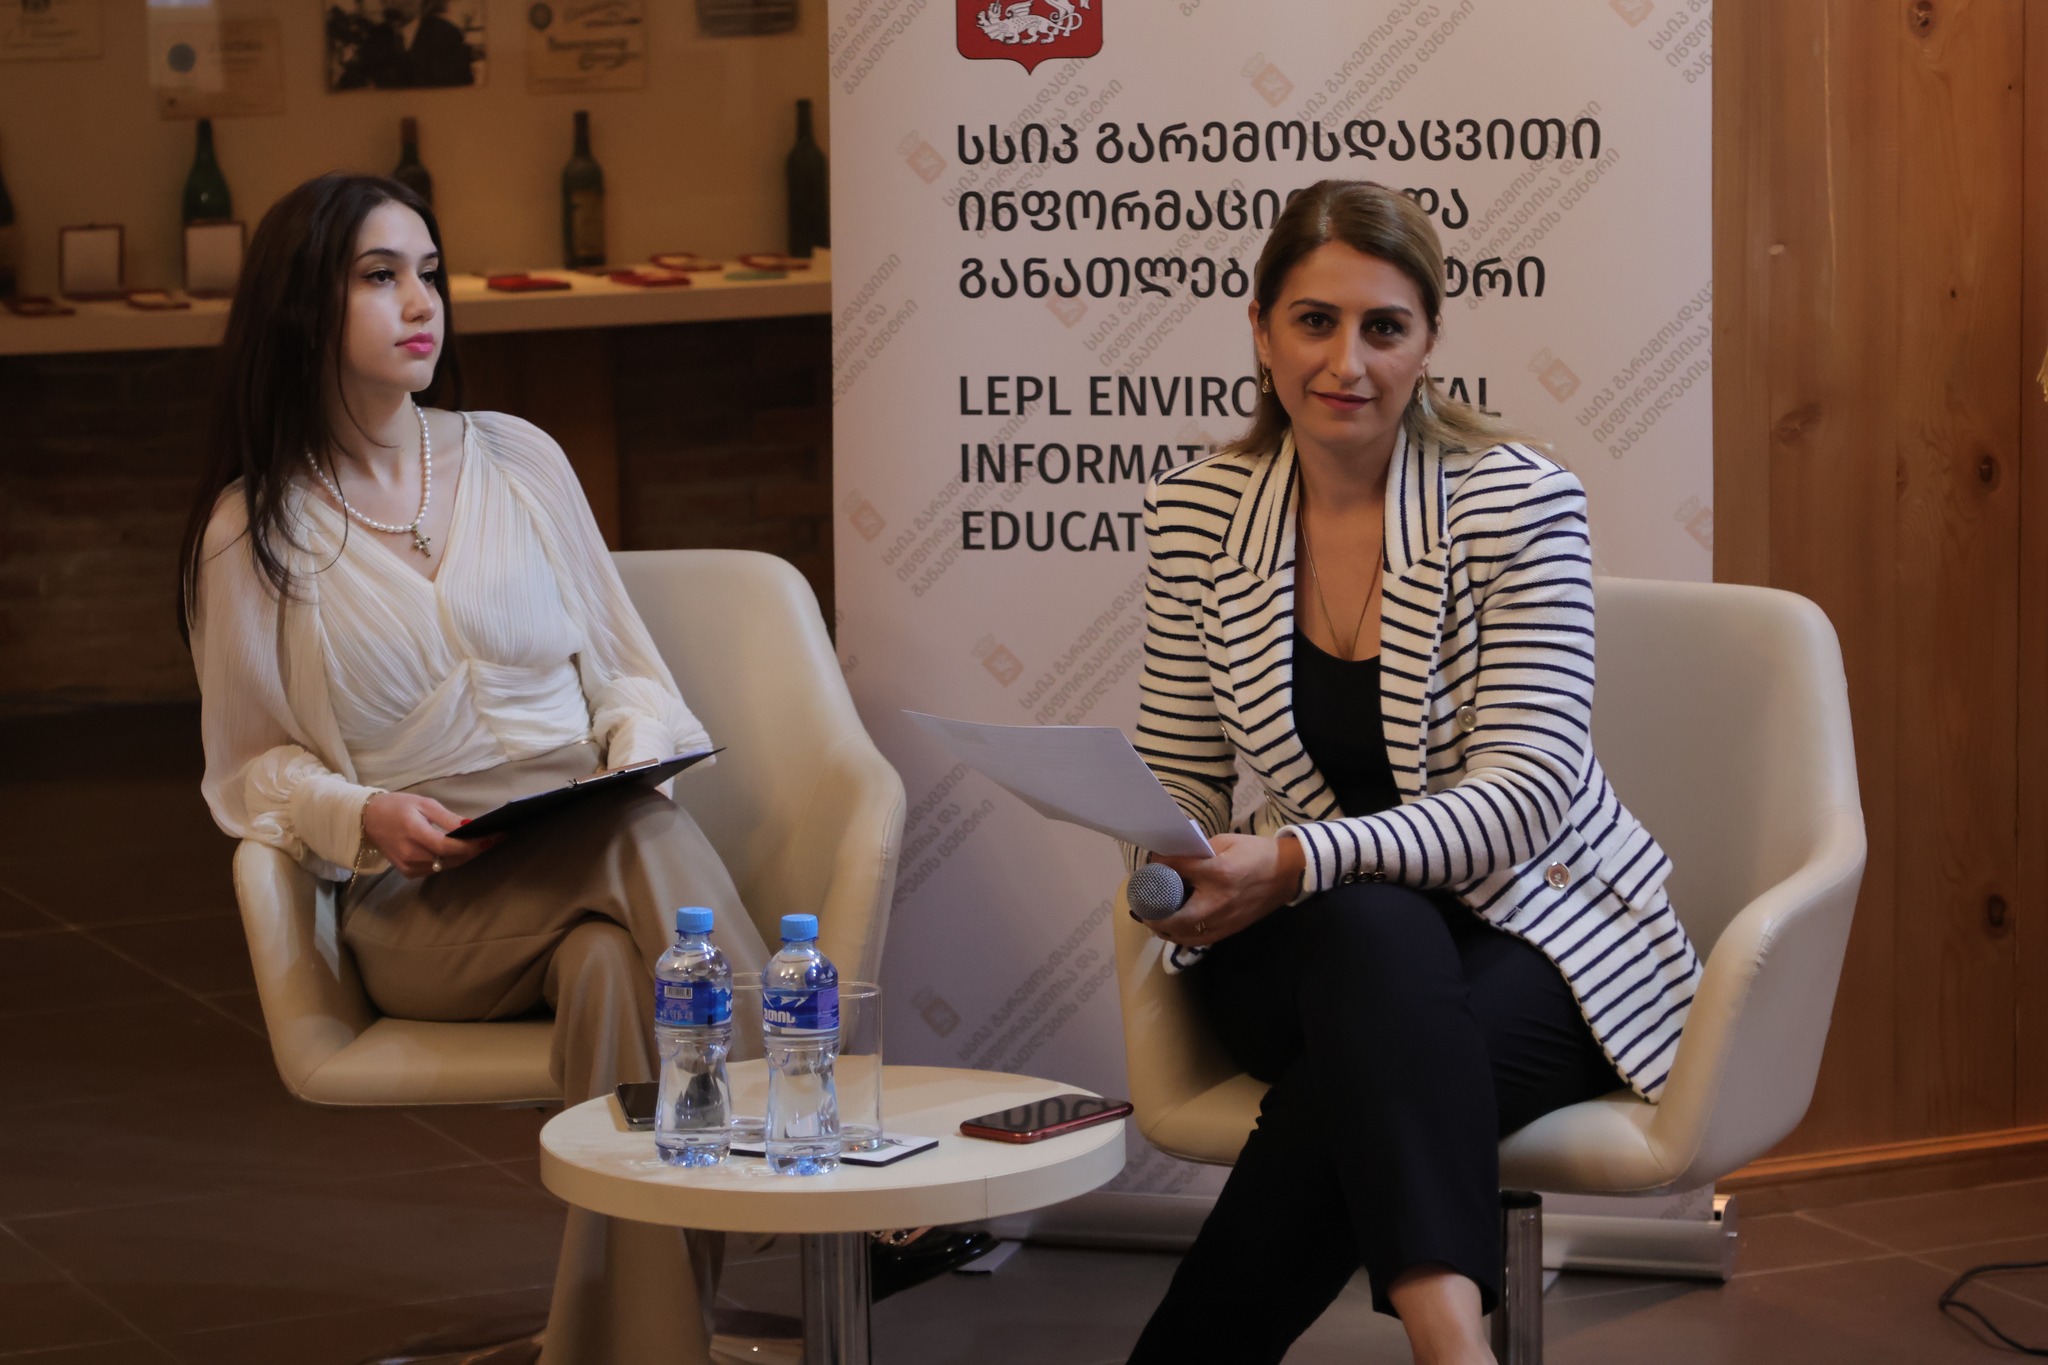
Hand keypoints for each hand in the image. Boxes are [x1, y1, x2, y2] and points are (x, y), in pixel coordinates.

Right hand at [361, 792, 499, 878]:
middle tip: (495, 838)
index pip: (447, 846)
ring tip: (482, 843)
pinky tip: (461, 850)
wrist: (367, 819)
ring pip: (446, 866)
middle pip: (451, 858)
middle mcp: (410, 854)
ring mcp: (408, 866)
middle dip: (475, 849)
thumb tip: (471, 827)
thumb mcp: (424, 804)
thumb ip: (448, 818)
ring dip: (465, 856)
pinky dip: (450, 861)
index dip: (472, 845)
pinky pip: (436, 869)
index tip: (492, 837)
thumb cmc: (397, 806)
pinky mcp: (407, 873)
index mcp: (413, 832)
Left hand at [1146, 833, 1305, 949]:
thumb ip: (1197, 851)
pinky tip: (1174, 927)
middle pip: (1174, 917)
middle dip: (1153, 914)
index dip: (1159, 864)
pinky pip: (1198, 940)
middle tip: (1141, 905)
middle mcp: (1218, 901)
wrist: (1287, 874)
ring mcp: (1224, 921)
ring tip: (1153, 918)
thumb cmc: (1255, 853)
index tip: (1151, 862)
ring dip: (1164, 929)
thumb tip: (1171, 857)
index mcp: (1218, 872)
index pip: (1177, 869)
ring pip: (1184, 935)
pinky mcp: (1229, 930)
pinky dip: (1181, 935)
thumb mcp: (1225, 841)